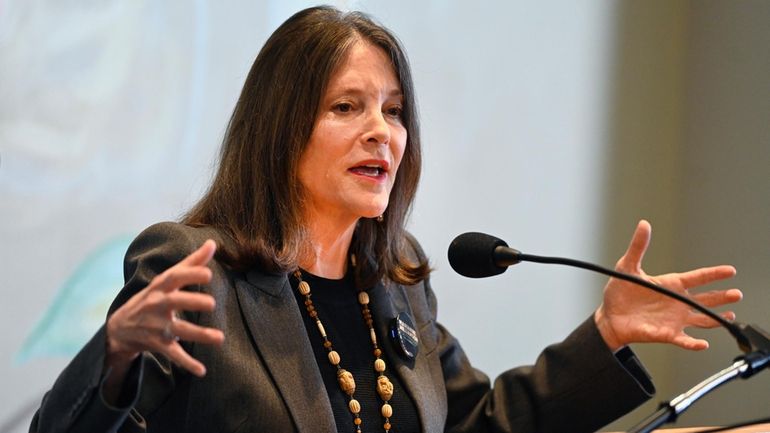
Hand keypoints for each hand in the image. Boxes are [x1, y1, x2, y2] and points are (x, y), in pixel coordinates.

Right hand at [105, 240, 224, 387]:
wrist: (119, 327)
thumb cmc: (152, 297)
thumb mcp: (166, 279)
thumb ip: (191, 262)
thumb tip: (212, 243)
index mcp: (160, 287)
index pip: (174, 277)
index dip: (190, 274)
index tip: (208, 273)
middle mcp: (157, 305)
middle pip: (174, 302)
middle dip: (192, 302)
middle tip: (212, 303)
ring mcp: (157, 326)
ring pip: (179, 330)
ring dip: (199, 335)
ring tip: (220, 339)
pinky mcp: (158, 344)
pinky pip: (174, 355)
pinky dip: (187, 364)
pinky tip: (201, 370)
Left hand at [595, 220, 742, 350]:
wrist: (609, 317)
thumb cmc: (619, 292)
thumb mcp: (627, 267)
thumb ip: (638, 247)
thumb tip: (643, 224)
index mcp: (671, 284)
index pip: (698, 277)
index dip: (714, 274)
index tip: (730, 271)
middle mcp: (677, 302)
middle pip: (706, 299)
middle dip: (722, 296)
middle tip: (736, 294)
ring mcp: (674, 319)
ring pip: (702, 319)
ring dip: (716, 318)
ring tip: (730, 315)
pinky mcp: (666, 334)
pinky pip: (684, 340)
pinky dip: (693, 343)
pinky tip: (703, 343)